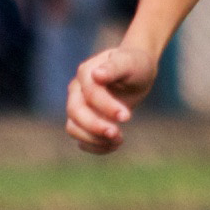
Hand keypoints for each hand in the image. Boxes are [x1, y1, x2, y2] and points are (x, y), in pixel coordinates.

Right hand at [65, 36, 156, 150]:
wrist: (136, 73)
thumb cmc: (134, 65)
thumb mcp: (130, 63)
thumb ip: (114, 67)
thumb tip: (96, 74)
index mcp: (86, 72)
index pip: (90, 93)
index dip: (106, 107)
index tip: (127, 117)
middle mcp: (77, 90)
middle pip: (75, 112)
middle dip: (95, 126)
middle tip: (118, 135)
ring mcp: (77, 106)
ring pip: (73, 127)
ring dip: (94, 139)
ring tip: (119, 140)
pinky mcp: (82, 121)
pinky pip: (79, 139)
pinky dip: (94, 146)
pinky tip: (113, 145)